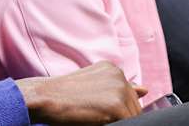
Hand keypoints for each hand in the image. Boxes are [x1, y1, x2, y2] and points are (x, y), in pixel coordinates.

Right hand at [16, 61, 145, 124]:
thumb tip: (144, 90)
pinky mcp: (117, 106)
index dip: (118, 109)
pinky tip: (95, 120)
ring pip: (132, 117)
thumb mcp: (93, 86)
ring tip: (93, 116)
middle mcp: (119, 75)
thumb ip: (118, 88)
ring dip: (117, 121)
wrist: (45, 97)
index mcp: (113, 69)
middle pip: (133, 107)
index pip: (128, 97)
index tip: (102, 111)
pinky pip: (127, 123)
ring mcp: (119, 89)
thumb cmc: (63, 95)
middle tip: (95, 115)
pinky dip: (113, 125)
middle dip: (119, 116)